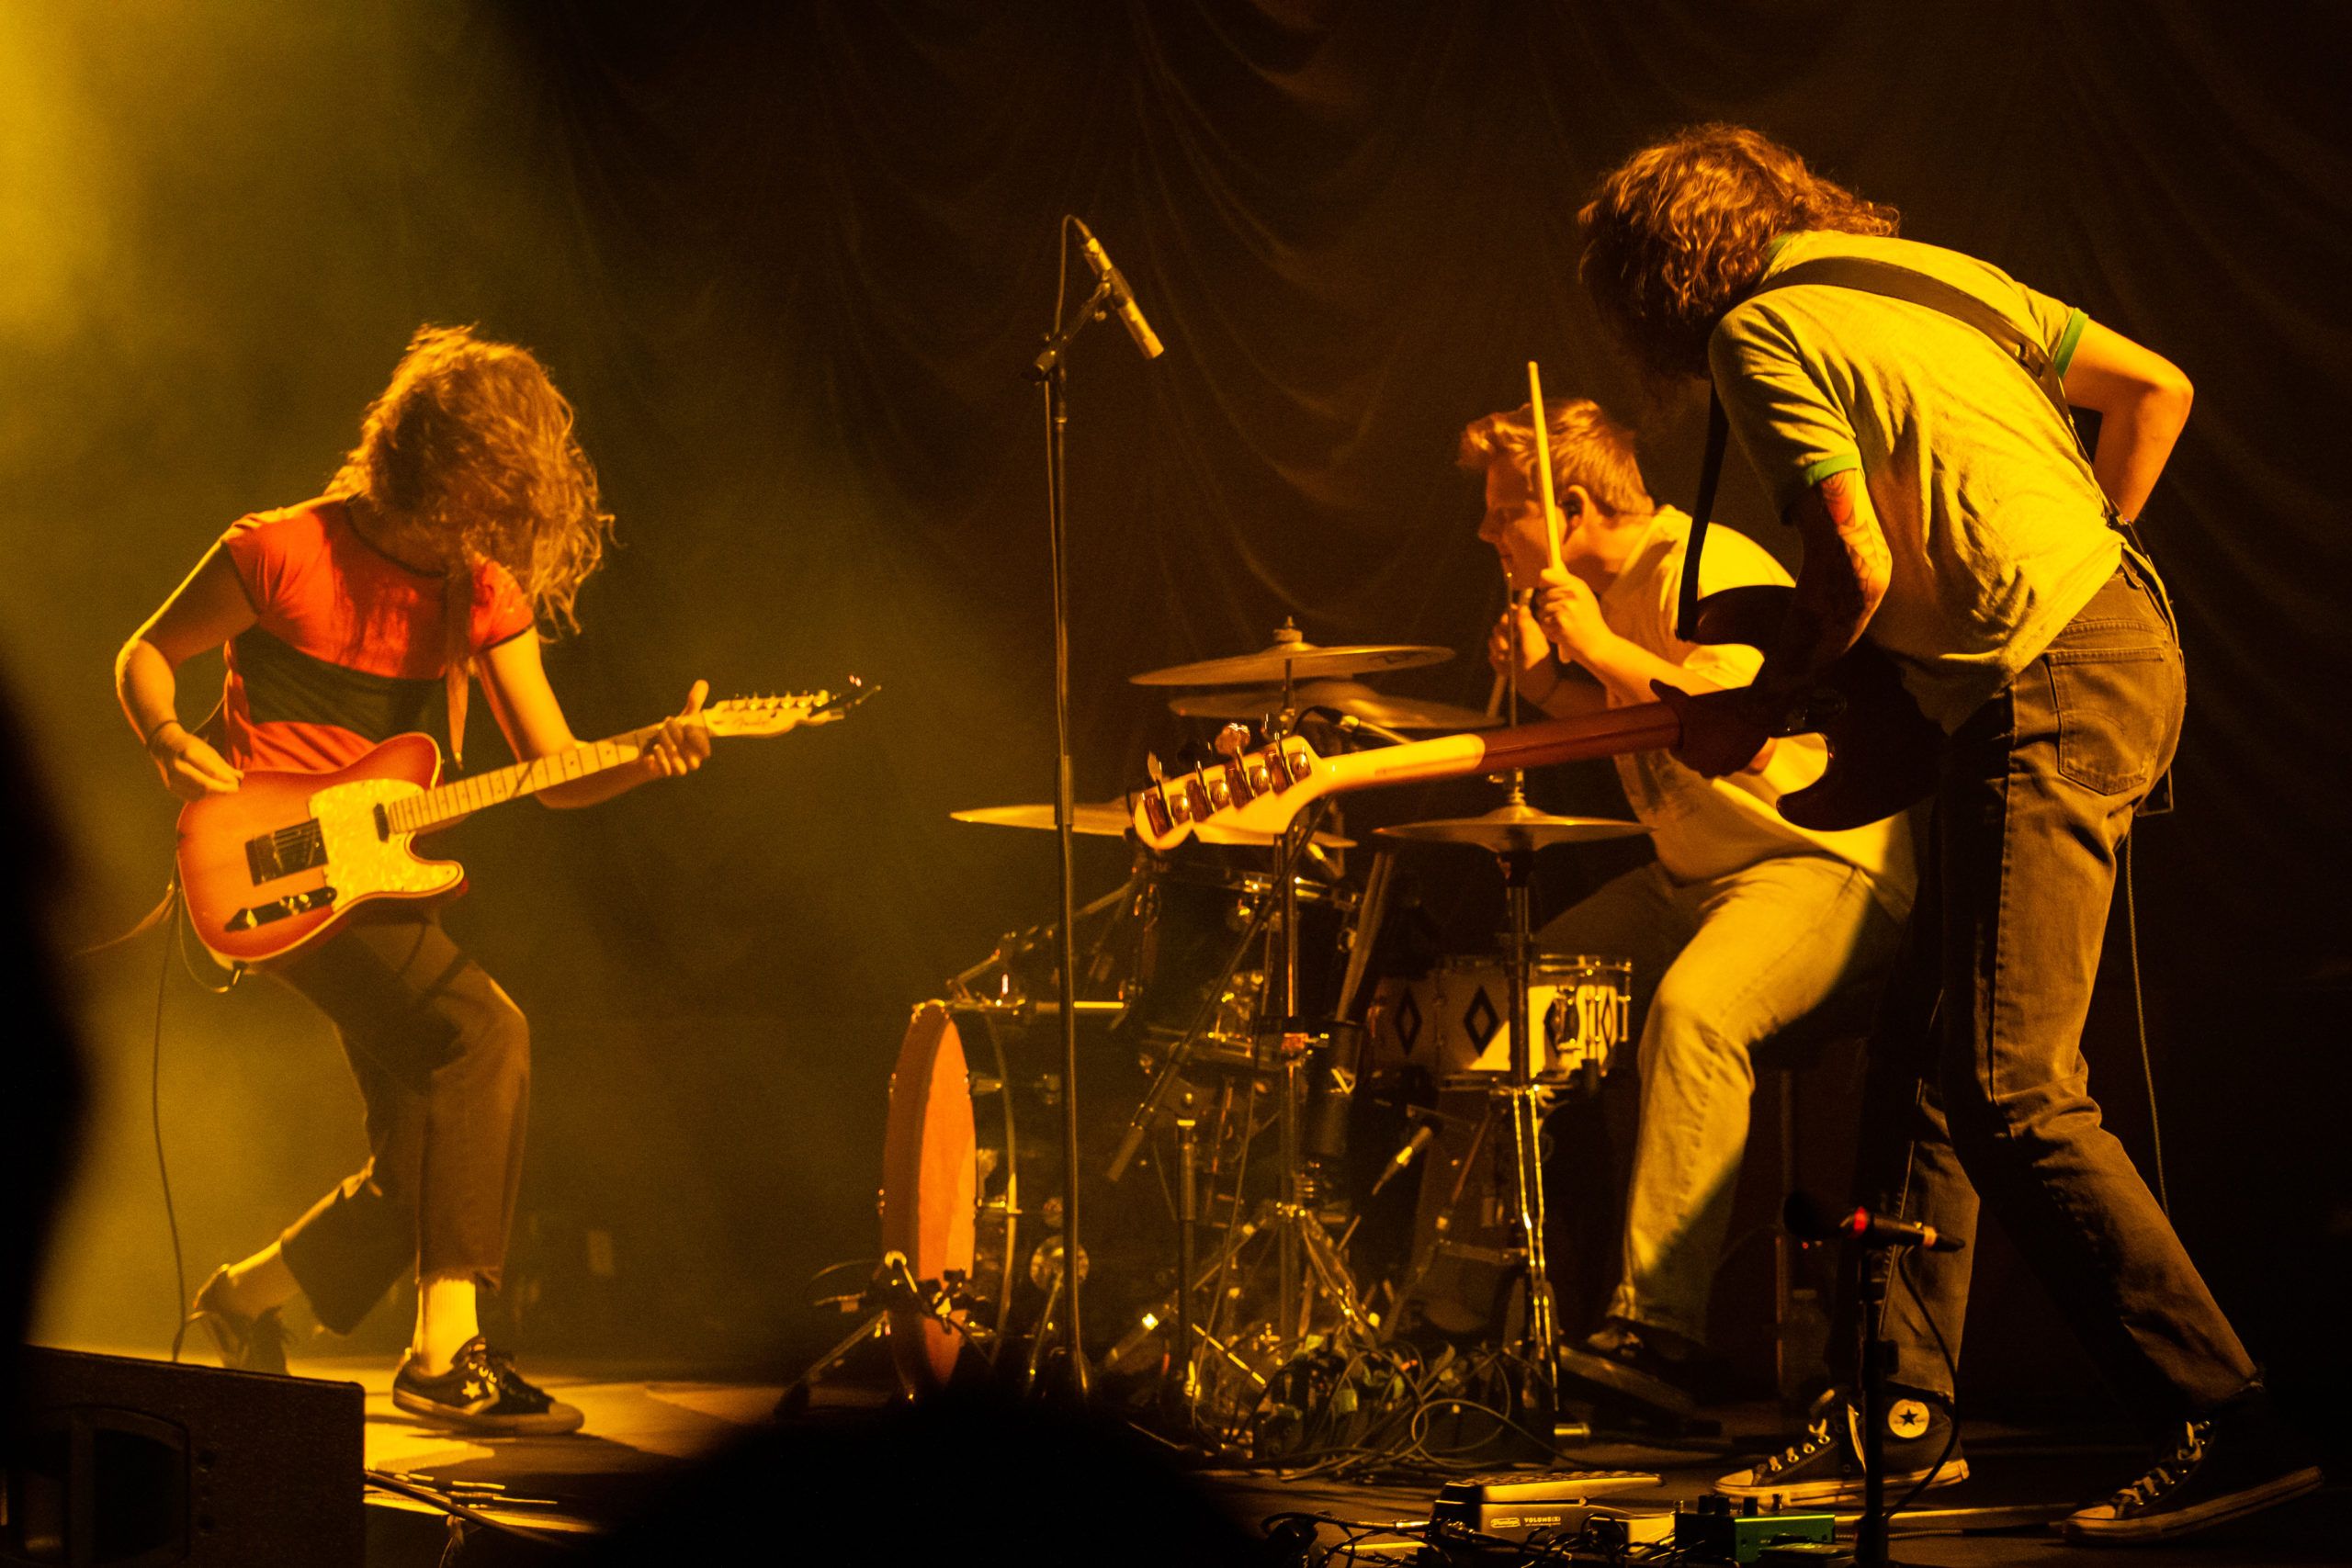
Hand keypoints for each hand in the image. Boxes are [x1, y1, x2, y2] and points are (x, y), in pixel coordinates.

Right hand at [149, 722, 241, 800]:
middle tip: (235, 789)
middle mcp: (178, 768)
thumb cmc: (190, 746)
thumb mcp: (208, 750)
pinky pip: (192, 797)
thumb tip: (240, 777)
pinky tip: (211, 790)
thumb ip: (223, 765)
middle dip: (222, 790)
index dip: (226, 780)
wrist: (164, 746)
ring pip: (199, 793)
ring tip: (224, 788)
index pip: (211, 772)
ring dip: (215, 793)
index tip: (237, 782)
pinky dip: (204, 795)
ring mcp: (172, 779)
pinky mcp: (171, 787)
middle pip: (204, 786)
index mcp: (188, 754)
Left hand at [646, 680, 712, 778]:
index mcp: (700, 749)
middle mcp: (692, 761)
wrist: (652, 749)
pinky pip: (666, 770)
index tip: (688, 726)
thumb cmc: (674, 733)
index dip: (699, 740)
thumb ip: (695, 702)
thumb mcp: (685, 716)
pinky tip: (656, 748)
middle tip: (669, 720)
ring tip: (661, 730)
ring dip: (669, 745)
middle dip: (679, 737)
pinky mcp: (666, 773)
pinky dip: (661, 758)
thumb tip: (702, 683)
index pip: (705, 750)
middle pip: (692, 758)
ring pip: (679, 764)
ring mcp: (680, 769)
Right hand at [1486, 599, 1552, 695]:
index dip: (1505, 618)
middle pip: (1498, 627)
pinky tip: (1507, 669)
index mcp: (1527, 629)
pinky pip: (1493, 656)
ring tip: (1508, 662)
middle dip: (1500, 639)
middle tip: (1508, 651)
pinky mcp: (1505, 659)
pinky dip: (1498, 663)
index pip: (1511, 613)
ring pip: (1493, 641)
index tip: (1507, 629)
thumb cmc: (1538, 669)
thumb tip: (1522, 607)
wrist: (1539, 691)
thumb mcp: (1531, 647)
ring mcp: (1511, 648)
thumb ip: (1525, 627)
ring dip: (1498, 652)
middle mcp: (1518, 636)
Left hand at [1533, 566, 1609, 662]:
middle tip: (1561, 612)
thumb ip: (1568, 581)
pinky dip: (1549, 629)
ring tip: (1563, 622)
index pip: (1545, 575)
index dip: (1543, 583)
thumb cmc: (1589, 619)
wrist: (1597, 644)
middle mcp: (1570, 595)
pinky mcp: (1558, 624)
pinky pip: (1542, 623)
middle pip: (1541, 594)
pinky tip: (1561, 631)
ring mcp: (1564, 610)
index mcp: (1576, 585)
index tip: (1546, 588)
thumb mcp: (1584, 596)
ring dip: (1547, 618)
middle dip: (1546, 604)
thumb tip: (1556, 563)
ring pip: (1540, 610)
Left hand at [1652, 681, 1775, 778]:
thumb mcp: (1690, 705)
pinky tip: (1727, 740)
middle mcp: (1707, 769)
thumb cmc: (1718, 712)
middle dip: (1694, 747)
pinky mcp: (1741, 766)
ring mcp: (1725, 769)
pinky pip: (1728, 762)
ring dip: (1710, 753)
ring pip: (1711, 762)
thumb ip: (1670, 696)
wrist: (1755, 716)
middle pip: (1694, 758)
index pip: (1677, 753)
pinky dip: (1726, 754)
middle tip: (1699, 729)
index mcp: (1691, 759)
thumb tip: (1653, 682)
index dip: (1679, 740)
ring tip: (1713, 735)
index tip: (1684, 729)